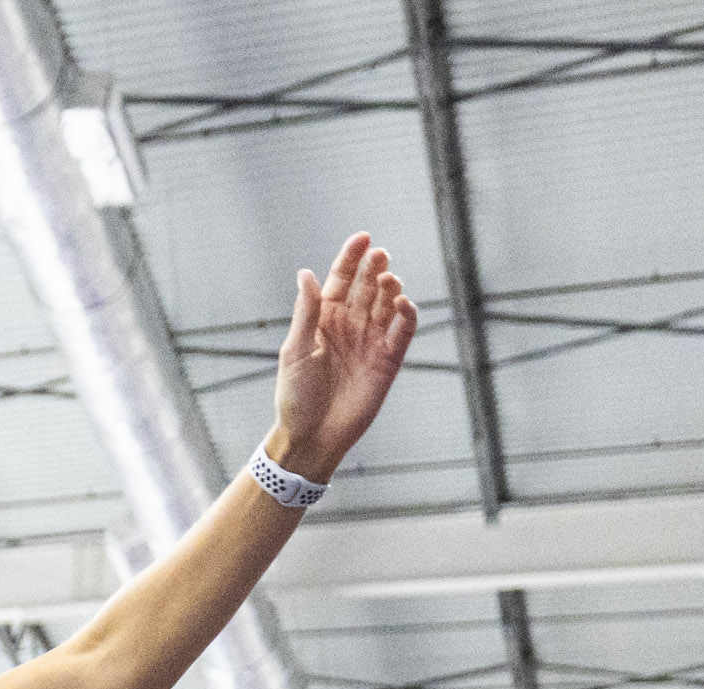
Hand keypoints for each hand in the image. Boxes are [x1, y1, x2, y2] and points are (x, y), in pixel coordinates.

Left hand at [267, 233, 416, 482]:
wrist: (312, 435)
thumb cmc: (296, 396)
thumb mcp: (296, 351)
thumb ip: (306, 312)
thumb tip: (306, 273)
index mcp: (324, 319)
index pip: (342, 279)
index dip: (352, 257)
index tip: (363, 238)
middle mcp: (350, 325)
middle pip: (367, 286)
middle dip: (375, 268)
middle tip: (380, 255)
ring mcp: (371, 341)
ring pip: (388, 304)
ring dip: (391, 289)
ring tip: (388, 281)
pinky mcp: (388, 360)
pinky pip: (404, 331)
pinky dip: (407, 315)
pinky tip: (402, 304)